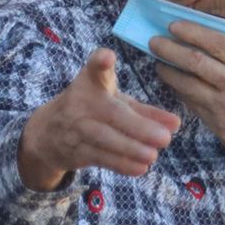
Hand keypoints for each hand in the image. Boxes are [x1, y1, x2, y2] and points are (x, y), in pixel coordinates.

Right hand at [18, 49, 179, 190]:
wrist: (48, 134)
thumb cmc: (92, 110)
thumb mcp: (115, 103)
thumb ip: (145, 112)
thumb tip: (175, 125)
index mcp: (90, 82)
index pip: (93, 69)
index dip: (100, 62)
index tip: (107, 57)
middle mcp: (81, 102)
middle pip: (111, 114)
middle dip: (138, 127)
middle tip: (165, 138)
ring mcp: (76, 128)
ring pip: (105, 139)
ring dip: (131, 148)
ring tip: (153, 155)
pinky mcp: (74, 150)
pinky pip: (99, 157)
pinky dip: (120, 164)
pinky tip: (139, 167)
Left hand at [153, 20, 224, 224]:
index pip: (217, 43)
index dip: (192, 32)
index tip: (174, 25)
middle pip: (194, 62)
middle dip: (170, 49)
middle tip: (153, 40)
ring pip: (187, 85)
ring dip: (168, 72)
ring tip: (157, 61)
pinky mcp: (219, 128)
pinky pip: (193, 105)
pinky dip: (180, 93)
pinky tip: (174, 85)